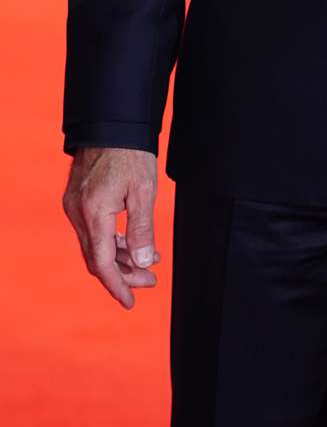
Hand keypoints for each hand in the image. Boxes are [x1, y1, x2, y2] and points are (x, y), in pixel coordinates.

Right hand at [62, 147, 159, 308]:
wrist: (112, 124)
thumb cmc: (131, 154)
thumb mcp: (143, 191)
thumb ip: (141, 229)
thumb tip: (143, 263)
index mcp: (93, 213)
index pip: (102, 263)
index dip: (117, 285)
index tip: (131, 302)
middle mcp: (77, 214)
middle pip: (98, 258)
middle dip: (124, 273)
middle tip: (151, 280)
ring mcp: (74, 207)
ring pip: (95, 245)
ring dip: (120, 257)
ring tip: (148, 262)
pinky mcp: (77, 200)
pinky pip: (93, 230)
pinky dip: (112, 240)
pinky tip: (133, 244)